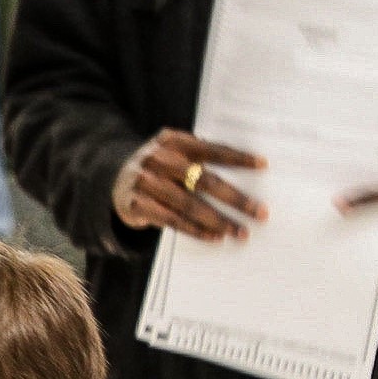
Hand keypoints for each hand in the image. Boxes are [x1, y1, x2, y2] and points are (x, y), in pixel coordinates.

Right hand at [112, 130, 268, 240]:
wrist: (113, 179)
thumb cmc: (157, 168)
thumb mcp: (173, 154)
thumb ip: (197, 159)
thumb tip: (242, 180)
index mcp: (172, 141)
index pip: (211, 149)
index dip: (238, 158)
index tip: (263, 165)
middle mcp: (159, 159)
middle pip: (204, 180)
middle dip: (235, 199)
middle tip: (260, 212)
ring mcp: (146, 182)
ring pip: (190, 204)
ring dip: (218, 220)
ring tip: (239, 232)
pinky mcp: (137, 204)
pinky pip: (173, 220)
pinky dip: (196, 230)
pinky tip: (214, 237)